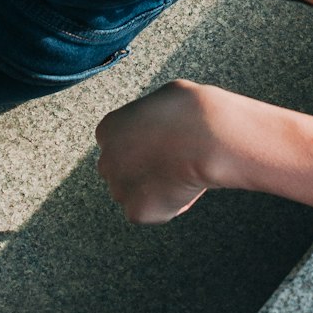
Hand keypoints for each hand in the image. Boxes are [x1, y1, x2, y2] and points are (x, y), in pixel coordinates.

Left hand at [94, 79, 228, 224]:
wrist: (206, 136)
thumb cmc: (191, 112)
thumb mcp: (162, 100)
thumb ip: (150, 118)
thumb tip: (161, 122)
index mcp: (108, 129)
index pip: (116, 145)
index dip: (140, 148)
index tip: (159, 148)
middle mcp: (106, 160)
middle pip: (120, 172)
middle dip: (140, 172)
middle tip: (170, 166)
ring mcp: (118, 188)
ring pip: (135, 195)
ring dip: (154, 190)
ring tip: (182, 177)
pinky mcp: (136, 212)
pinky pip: (155, 213)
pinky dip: (171, 206)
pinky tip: (186, 188)